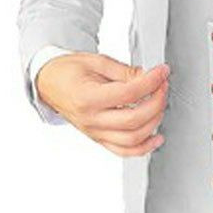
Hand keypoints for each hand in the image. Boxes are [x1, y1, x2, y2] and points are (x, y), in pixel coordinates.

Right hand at [36, 53, 168, 156]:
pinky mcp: (98, 138)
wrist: (49, 83)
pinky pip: (123, 150)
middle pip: (133, 119)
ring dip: (153, 122)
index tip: (162, 72)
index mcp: (87, 98)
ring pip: (132, 139)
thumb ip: (124, 71)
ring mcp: (94, 132)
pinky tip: (156, 137)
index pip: (128, 93)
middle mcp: (90, 120)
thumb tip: (148, 77)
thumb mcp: (96, 61)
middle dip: (156, 102)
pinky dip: (143, 147)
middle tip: (163, 86)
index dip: (151, 82)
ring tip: (160, 104)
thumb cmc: (68, 71)